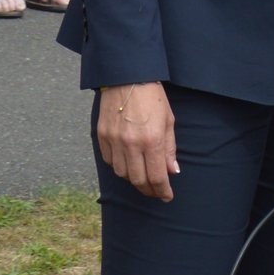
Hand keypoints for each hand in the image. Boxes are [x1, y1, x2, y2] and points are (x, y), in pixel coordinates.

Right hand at [97, 82, 178, 198]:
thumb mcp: (168, 121)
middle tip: (156, 191)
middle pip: (138, 180)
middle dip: (149, 190)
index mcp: (152, 140)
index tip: (166, 196)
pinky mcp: (102, 136)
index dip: (162, 191)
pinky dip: (119, 167)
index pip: (157, 176)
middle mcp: (131, 144)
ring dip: (134, 179)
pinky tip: (128, 164)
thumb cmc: (153, 98)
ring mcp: (114, 140)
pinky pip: (109, 161)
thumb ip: (169, 148)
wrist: (127, 77)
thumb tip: (171, 171)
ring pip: (122, 174)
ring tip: (143, 178)